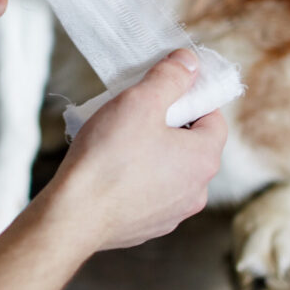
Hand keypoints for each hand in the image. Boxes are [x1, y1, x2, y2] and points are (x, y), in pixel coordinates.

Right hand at [41, 49, 227, 251]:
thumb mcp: (140, 102)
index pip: (213, 118)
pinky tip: (109, 173)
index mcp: (204, 158)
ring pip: (170, 172)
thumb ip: (170, 78)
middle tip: (135, 114)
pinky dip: (135, 181)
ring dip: (151, 155)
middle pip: (191, 145)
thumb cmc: (108, 157)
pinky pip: (149, 195)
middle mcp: (197, 190)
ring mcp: (173, 213)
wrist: (75, 214)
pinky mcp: (148, 227)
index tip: (162, 91)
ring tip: (117, 144)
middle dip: (167, 127)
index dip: (190, 99)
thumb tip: (190, 62)